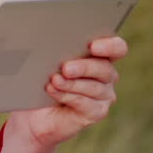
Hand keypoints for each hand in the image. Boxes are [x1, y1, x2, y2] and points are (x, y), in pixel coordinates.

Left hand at [7, 36, 127, 148]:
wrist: (34, 112)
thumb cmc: (42, 79)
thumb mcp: (48, 60)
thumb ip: (57, 50)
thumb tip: (49, 40)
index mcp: (101, 55)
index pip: (117, 48)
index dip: (109, 46)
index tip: (93, 46)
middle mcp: (107, 75)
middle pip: (105, 68)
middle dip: (84, 67)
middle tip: (65, 68)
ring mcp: (104, 95)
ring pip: (95, 87)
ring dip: (72, 84)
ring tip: (54, 81)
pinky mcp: (97, 112)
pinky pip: (87, 104)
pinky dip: (68, 96)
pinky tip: (53, 91)